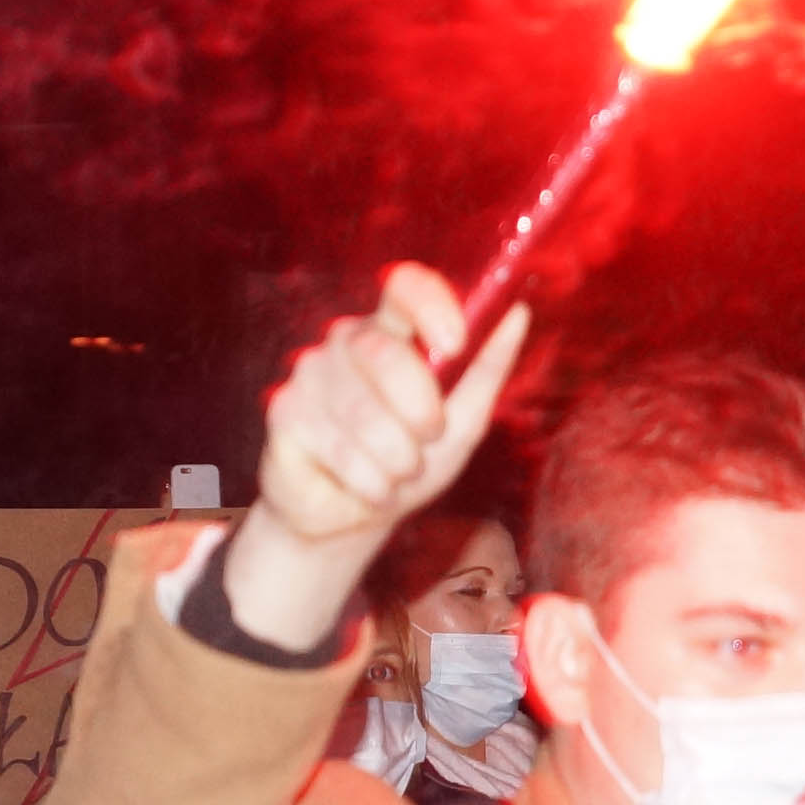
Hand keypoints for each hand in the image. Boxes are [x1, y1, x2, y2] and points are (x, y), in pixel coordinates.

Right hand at [218, 265, 528, 656]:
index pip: (403, 286)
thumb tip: (518, 314)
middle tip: (428, 438)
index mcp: (391, 330)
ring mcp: (309, 374)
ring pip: (366, 415)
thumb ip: (488, 368)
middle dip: (421, 412)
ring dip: (399, 459)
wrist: (354, 518)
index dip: (431, 305)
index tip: (455, 343)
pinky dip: (371, 483)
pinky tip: (368, 486)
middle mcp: (345, 342)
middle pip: (386, 355)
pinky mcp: (285, 413)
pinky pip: (342, 450)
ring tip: (397, 470)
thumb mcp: (463, 420)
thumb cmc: (411, 461)